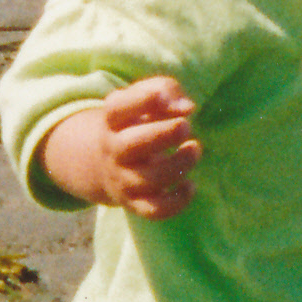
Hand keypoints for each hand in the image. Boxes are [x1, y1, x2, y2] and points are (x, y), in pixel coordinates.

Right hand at [40, 77, 198, 217]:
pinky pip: (154, 210)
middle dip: (163, 135)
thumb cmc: (138, 121)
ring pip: (148, 179)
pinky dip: (176, 202)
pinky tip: (190, 184)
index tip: (168, 100)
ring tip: (194, 149)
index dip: (145, 99)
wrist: (107, 163)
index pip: (117, 107)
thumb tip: (186, 108)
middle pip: (132, 145)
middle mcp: (113, 150)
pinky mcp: (134, 203)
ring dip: (178, 165)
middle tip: (186, 126)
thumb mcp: (145, 97)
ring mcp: (122, 179)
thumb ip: (165, 91)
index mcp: (112, 119)